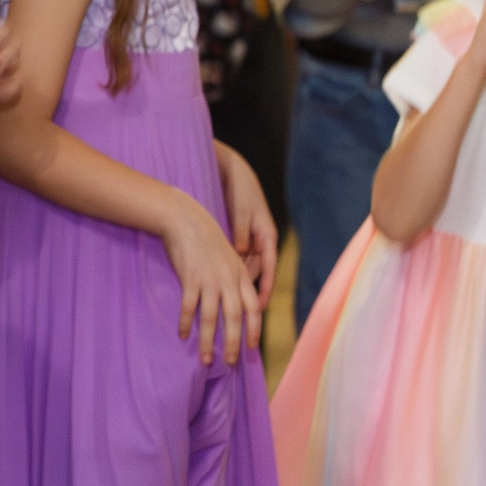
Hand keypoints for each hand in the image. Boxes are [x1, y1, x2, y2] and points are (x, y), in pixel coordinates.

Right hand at [158, 189, 258, 365]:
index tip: (252, 348)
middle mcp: (228, 279)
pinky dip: (186, 322)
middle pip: (235, 317)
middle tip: (230, 362)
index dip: (254, 330)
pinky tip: (183, 334)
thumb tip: (236, 302)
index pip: (253, 308)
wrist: (185, 219)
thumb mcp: (228, 257)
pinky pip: (189, 306)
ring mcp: (209, 279)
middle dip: (234, 342)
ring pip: (212, 317)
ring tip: (206, 359)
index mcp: (240, 274)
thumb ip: (234, 278)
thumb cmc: (206, 239)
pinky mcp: (190, 278)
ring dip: (209, 340)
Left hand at [214, 141, 276, 309]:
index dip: (264, 288)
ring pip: (244, 267)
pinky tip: (217, 282)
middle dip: (249, 293)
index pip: (269, 268)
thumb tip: (240, 254)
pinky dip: (228, 269)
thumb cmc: (240, 190)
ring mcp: (249, 239)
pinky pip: (235, 258)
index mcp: (267, 235)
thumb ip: (241, 233)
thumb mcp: (242, 212)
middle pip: (255, 272)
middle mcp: (260, 240)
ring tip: (228, 305)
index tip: (260, 309)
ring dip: (237, 283)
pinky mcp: (237, 236)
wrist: (233, 171)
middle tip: (241, 314)